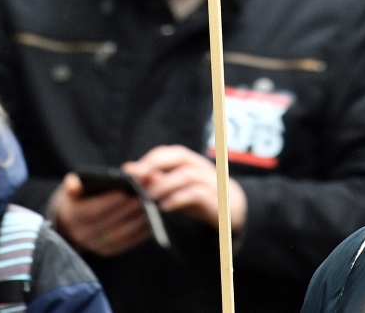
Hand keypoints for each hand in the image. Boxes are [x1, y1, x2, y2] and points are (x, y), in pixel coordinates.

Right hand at [50, 173, 150, 257]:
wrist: (69, 224)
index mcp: (71, 216)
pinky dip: (140, 232)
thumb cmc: (74, 198)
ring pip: (120, 234)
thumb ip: (73, 183)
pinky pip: (126, 242)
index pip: (91, 211)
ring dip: (138, 221)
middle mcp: (82, 234)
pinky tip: (151, 220)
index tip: (126, 191)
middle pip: (109, 222)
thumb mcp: (69, 188)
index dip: (109, 202)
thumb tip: (75, 184)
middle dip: (129, 208)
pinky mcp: (107, 251)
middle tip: (145, 194)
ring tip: (151, 205)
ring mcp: (95, 245)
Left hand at [124, 145, 246, 231]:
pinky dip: (179, 198)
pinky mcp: (217, 200)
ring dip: (165, 184)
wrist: (234, 212)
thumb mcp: (177, 188)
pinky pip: (198, 194)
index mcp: (191, 163)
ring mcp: (211, 183)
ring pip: (187, 174)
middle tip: (137, 179)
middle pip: (180, 156)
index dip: (151, 159)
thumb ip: (157, 179)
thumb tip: (130, 170)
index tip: (130, 171)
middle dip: (156, 164)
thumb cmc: (200, 196)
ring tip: (149, 196)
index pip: (170, 153)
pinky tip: (165, 207)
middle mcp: (201, 168)